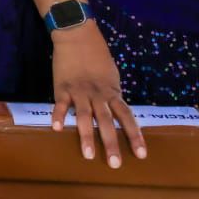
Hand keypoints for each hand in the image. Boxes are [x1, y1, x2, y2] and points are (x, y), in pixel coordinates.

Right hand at [50, 22, 146, 167]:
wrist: (77, 35)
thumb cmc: (97, 54)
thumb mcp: (112, 75)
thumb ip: (112, 94)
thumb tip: (117, 111)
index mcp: (112, 92)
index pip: (126, 117)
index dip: (134, 136)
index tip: (142, 154)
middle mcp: (97, 94)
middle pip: (106, 121)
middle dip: (111, 143)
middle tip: (115, 164)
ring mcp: (79, 91)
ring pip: (84, 117)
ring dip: (86, 136)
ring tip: (88, 155)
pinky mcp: (62, 87)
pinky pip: (60, 104)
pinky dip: (58, 116)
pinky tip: (56, 128)